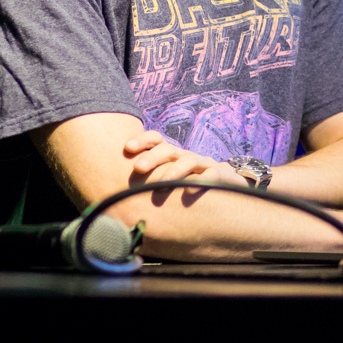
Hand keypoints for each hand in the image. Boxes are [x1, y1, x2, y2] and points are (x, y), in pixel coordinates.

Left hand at [121, 130, 252, 190]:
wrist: (226, 185)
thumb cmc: (187, 185)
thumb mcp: (167, 181)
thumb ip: (146, 185)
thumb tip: (116, 203)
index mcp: (170, 155)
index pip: (156, 140)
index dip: (142, 140)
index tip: (127, 147)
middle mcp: (184, 156)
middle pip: (168, 150)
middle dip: (152, 157)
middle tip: (138, 168)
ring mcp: (202, 164)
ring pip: (188, 160)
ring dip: (174, 170)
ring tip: (163, 183)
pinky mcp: (220, 175)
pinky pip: (211, 175)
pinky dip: (200, 182)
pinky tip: (188, 192)